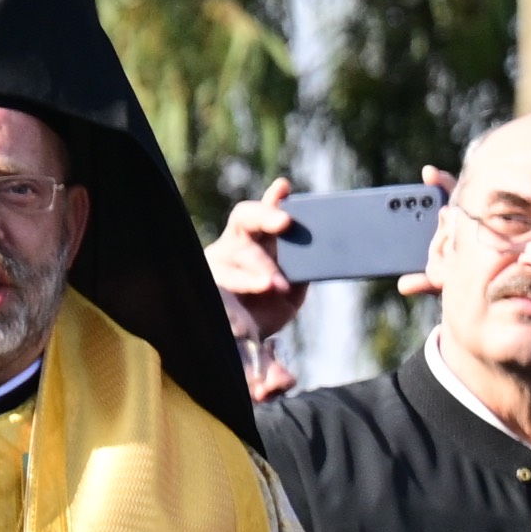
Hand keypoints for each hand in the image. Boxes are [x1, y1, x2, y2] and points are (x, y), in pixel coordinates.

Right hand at [209, 184, 300, 342]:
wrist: (247, 344)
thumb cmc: (269, 307)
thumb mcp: (293, 288)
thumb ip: (303, 270)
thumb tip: (323, 255)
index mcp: (257, 238)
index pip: (261, 212)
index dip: (271, 200)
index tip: (283, 188)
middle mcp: (235, 244)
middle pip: (245, 218)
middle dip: (265, 216)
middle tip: (286, 223)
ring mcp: (218, 263)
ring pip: (238, 252)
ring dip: (260, 266)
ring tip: (278, 284)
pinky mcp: (207, 284)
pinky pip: (226, 279)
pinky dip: (246, 281)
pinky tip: (264, 286)